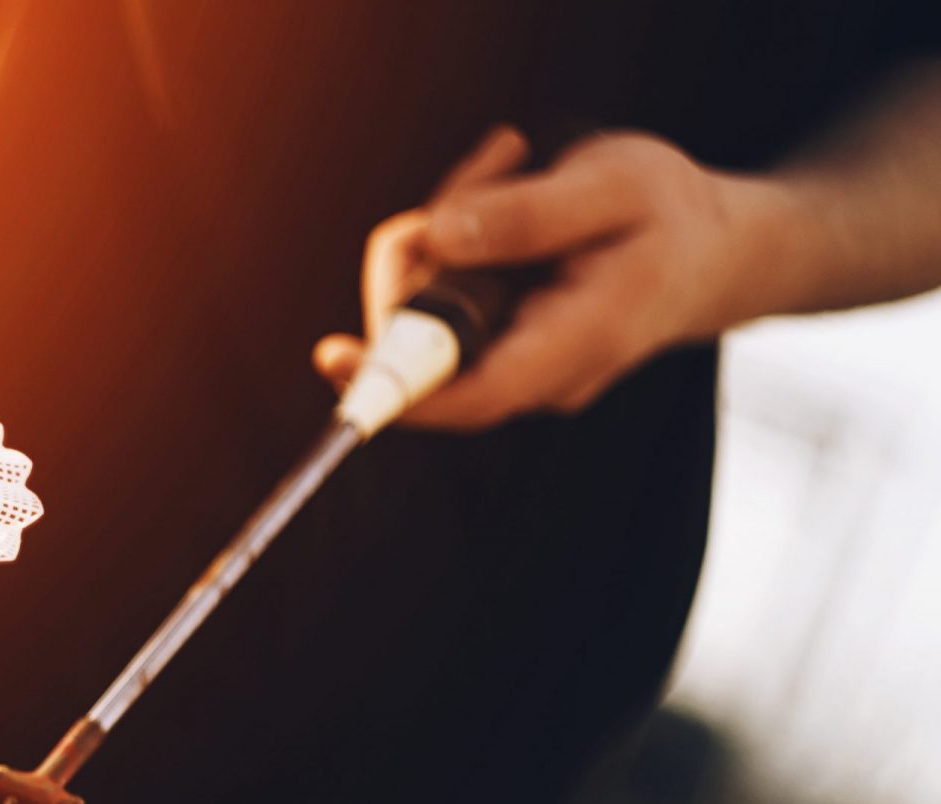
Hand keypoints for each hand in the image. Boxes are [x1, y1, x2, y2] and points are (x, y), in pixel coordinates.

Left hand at [315, 125, 790, 429]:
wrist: (712, 254)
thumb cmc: (671, 216)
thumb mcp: (616, 186)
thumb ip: (529, 216)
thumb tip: (436, 240)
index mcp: (579, 341)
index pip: (473, 392)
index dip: (396, 383)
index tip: (336, 360)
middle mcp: (538, 374)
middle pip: (429, 338)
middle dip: (427, 248)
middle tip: (492, 166)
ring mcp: (514, 365)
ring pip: (426, 311)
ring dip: (444, 231)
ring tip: (514, 166)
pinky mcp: (494, 345)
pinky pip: (440, 301)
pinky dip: (453, 242)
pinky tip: (505, 196)